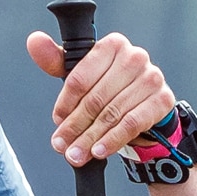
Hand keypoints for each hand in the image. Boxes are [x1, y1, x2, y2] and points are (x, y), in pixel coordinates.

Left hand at [24, 27, 175, 164]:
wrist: (143, 105)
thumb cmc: (108, 87)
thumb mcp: (82, 75)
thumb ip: (56, 60)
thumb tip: (34, 41)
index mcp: (112, 45)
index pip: (80, 77)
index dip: (65, 103)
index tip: (57, 120)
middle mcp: (135, 56)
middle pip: (96, 98)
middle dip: (75, 126)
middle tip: (61, 145)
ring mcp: (151, 77)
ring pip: (112, 113)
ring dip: (91, 138)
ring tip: (76, 154)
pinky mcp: (162, 100)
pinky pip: (131, 123)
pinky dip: (112, 140)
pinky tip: (99, 152)